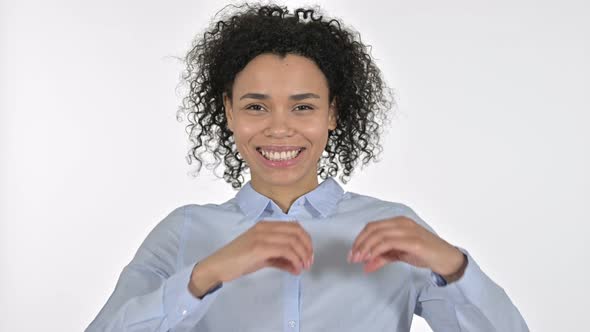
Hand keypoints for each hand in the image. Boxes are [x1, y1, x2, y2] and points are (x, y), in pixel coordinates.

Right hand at [195, 221, 313, 284]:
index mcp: (266, 225)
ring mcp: (262, 236)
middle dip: (307, 248)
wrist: (218, 266)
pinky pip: (285, 250)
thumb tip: (297, 265)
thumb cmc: (237, 261)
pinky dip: (295, 260)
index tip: (309, 254)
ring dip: (302, 256)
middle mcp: (265, 227)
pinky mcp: (259, 247)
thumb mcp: (262, 257)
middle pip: (297, 231)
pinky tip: (295, 269)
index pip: (295, 226)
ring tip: (303, 268)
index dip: (306, 240)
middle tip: (309, 262)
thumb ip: (280, 258)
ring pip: (293, 241)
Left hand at [348, 216, 465, 277]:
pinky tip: (371, 260)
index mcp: (398, 222)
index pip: (372, 226)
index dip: (359, 238)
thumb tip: (365, 265)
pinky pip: (389, 243)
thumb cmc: (425, 253)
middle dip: (359, 243)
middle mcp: (402, 223)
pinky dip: (376, 251)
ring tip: (359, 260)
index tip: (352, 252)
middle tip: (352, 257)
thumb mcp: (399, 254)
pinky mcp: (413, 242)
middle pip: (373, 229)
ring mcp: (408, 231)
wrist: (446, 258)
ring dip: (365, 248)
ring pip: (379, 235)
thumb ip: (382, 257)